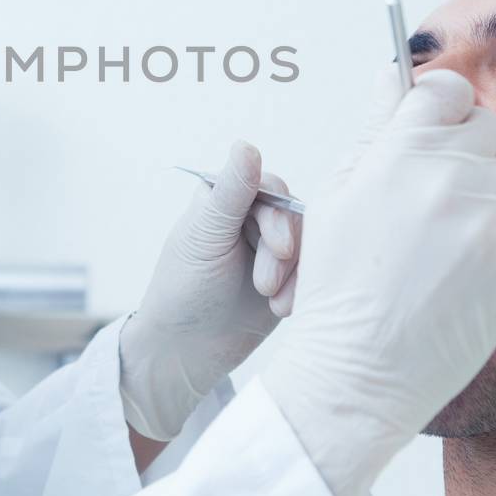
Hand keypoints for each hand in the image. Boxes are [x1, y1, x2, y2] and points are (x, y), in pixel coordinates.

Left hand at [120, 141, 302, 440]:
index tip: (278, 247)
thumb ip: (232, 194)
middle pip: (294, 217)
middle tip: (264, 285)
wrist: (187, 351)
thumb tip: (246, 145)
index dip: (279, 215)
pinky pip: (313, 272)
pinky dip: (302, 290)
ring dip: (294, 274)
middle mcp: (251, 219)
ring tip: (271, 301)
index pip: (271, 188)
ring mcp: (272, 249)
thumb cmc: (183, 290)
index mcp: (225, 199)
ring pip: (309, 245)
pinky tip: (280, 309)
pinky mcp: (288, 279)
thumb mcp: (206, 238)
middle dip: (283, 253)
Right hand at [260, 68, 495, 495]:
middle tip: (434, 191)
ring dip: (491, 188)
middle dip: (465, 148)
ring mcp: (491, 218)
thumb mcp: (338, 193)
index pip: (446, 88)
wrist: (362, 370)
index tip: (434, 122)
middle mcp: (450, 177)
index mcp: (398, 154)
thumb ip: (375, 127)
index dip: (440, 103)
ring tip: (451, 231)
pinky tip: (479, 251)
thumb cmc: (341, 284)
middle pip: (486, 125)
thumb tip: (393, 73)